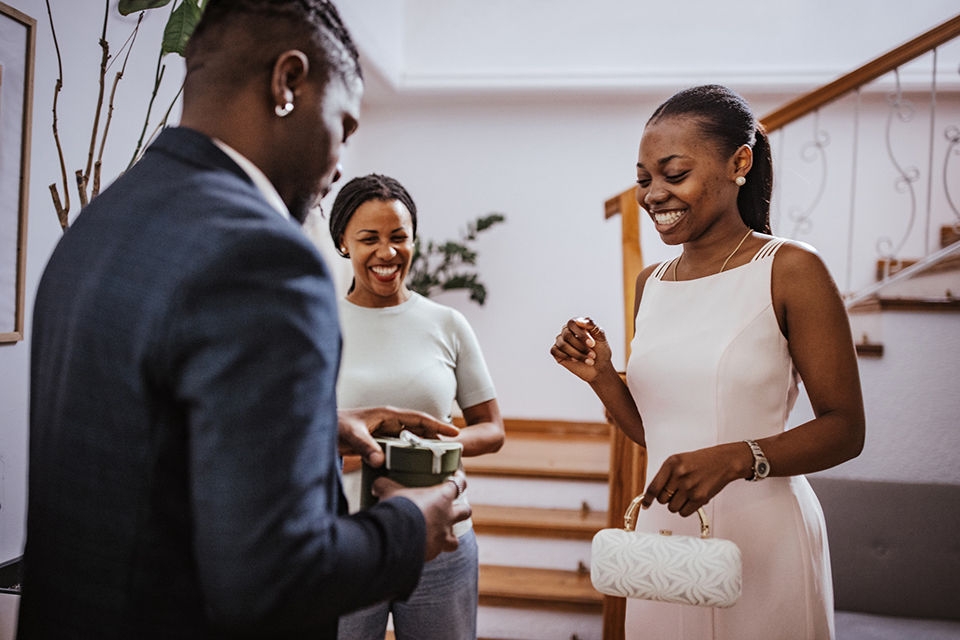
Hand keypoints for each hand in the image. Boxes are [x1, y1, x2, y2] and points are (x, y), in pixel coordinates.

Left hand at [338, 407, 459, 467]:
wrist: (321, 428)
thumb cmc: (336, 425)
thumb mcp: (351, 435)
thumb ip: (365, 447)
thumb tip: (380, 460)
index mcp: (388, 415)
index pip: (419, 418)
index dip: (437, 425)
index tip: (454, 432)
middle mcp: (389, 422)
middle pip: (419, 429)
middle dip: (436, 438)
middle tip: (452, 452)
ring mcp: (385, 432)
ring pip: (411, 439)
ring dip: (425, 447)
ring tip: (439, 460)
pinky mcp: (379, 442)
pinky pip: (400, 447)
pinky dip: (410, 454)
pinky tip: (416, 466)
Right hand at [373, 471, 470, 560]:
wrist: (396, 535)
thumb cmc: (398, 508)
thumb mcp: (389, 491)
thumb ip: (384, 485)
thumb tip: (376, 484)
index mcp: (441, 497)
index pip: (458, 484)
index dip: (460, 480)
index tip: (458, 476)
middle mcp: (447, 517)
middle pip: (465, 511)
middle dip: (462, 510)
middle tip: (453, 508)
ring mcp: (442, 537)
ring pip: (455, 540)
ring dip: (450, 537)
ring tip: (442, 536)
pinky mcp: (433, 553)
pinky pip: (437, 552)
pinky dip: (431, 549)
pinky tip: (422, 548)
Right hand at [550, 317, 612, 382]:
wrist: (599, 367)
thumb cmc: (601, 350)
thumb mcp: (601, 337)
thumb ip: (593, 326)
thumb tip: (580, 321)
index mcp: (577, 324)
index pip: (572, 323)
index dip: (581, 334)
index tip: (592, 344)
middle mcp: (566, 330)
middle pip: (567, 335)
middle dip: (581, 346)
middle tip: (593, 355)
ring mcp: (560, 341)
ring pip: (563, 344)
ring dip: (577, 354)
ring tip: (589, 361)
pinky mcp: (556, 351)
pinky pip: (555, 351)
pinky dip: (567, 356)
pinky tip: (576, 360)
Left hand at [640, 443, 750, 516]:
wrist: (723, 461)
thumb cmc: (700, 461)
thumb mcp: (678, 460)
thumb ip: (665, 475)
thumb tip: (652, 494)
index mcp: (671, 464)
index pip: (653, 487)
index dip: (647, 499)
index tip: (645, 505)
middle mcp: (679, 475)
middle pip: (662, 500)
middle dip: (667, 498)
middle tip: (676, 491)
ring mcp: (689, 487)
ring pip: (672, 508)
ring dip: (677, 504)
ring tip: (686, 494)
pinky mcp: (700, 497)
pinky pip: (683, 513)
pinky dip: (685, 509)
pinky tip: (691, 499)